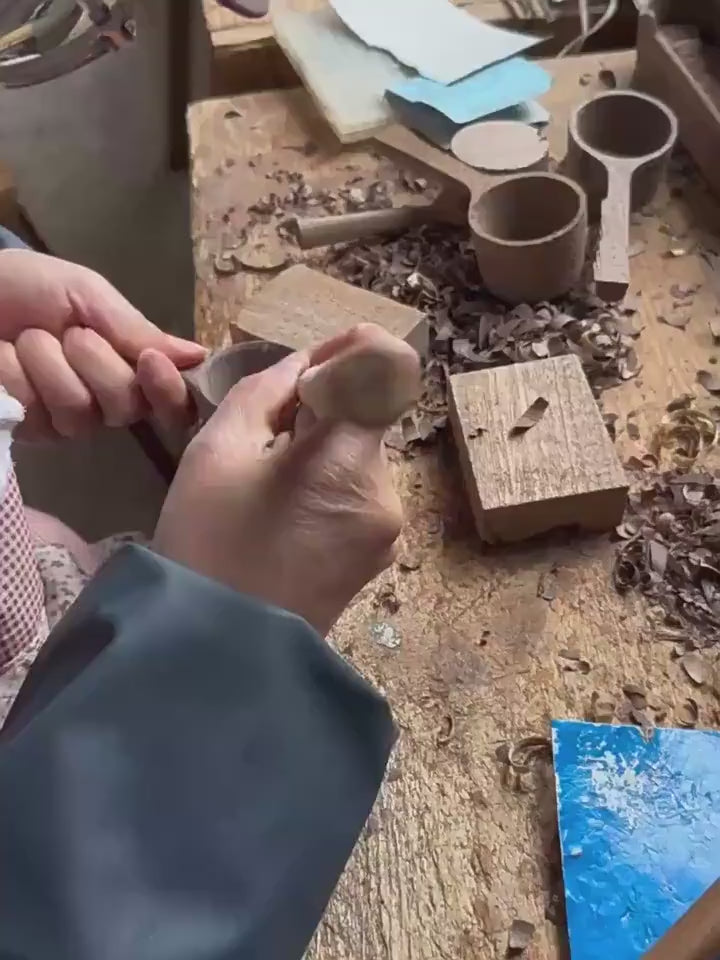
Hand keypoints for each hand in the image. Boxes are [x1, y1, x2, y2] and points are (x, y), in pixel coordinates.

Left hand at [0, 249, 205, 438]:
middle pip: (128, 406)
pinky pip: (40, 416)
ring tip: (26, 339)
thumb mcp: (85, 293)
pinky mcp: (29, 432)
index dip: (168, 390)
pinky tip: (3, 359)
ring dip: (49, 365)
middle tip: (69, 332)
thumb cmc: (23, 286)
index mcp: (129, 366)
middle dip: (95, 361)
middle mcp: (105, 402)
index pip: (171, 400)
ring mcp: (66, 421)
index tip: (152, 362)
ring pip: (82, 413)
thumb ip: (137, 329)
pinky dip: (18, 377)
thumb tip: (200, 356)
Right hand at [153, 326, 404, 635]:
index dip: (352, 352)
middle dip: (321, 412)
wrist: (219, 654)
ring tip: (264, 484)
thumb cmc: (208, 543)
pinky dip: (327, 487)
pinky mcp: (375, 560)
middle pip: (366, 421)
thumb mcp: (219, 450)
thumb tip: (306, 367)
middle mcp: (387, 492)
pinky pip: (357, 498)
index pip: (382, 373)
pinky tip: (283, 514)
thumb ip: (269, 391)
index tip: (315, 357)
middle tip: (263, 432)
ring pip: (359, 460)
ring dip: (321, 452)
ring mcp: (387, 532)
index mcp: (352, 459)